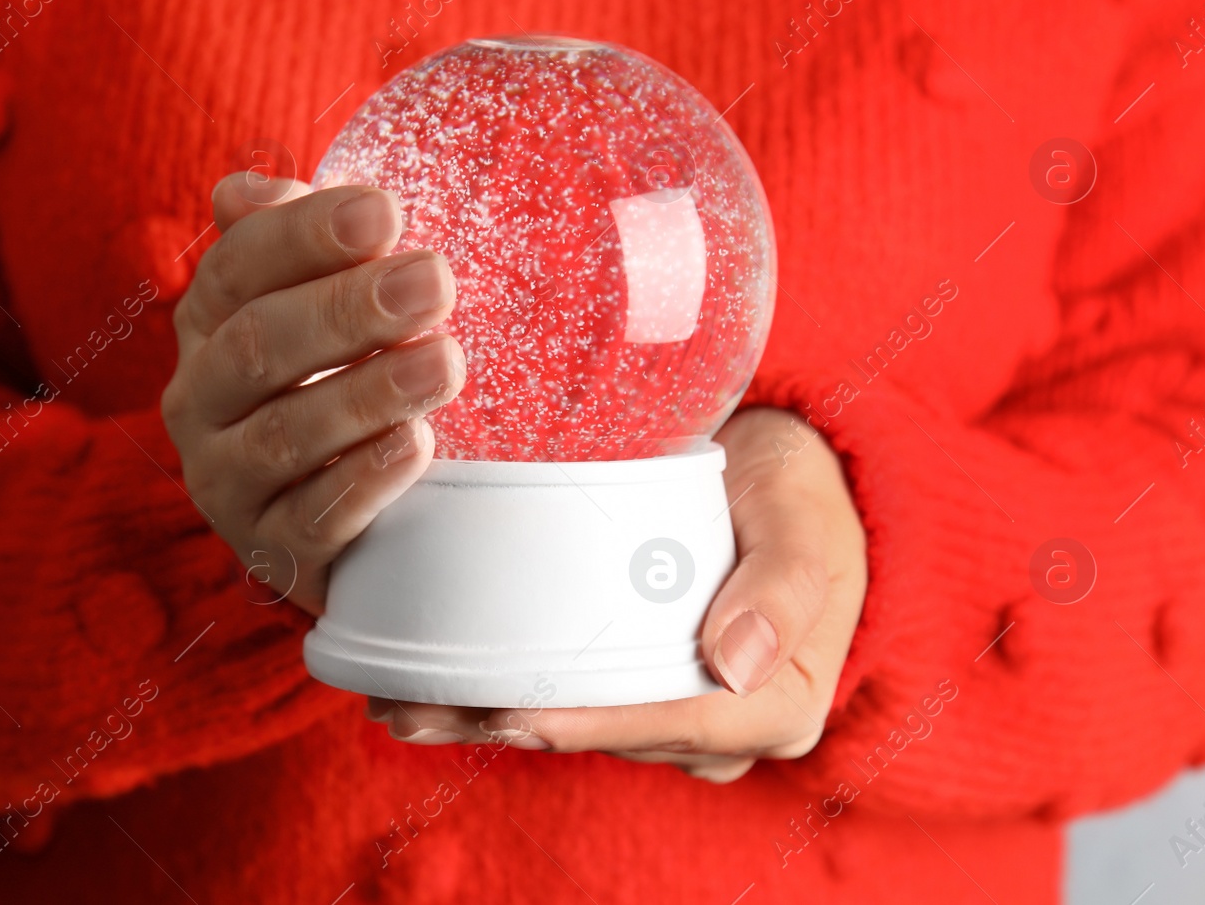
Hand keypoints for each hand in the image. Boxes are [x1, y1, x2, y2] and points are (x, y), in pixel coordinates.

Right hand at [161, 173, 464, 614]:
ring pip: (284, 434)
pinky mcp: (269, 551)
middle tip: (434, 282)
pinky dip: (364, 480)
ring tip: (445, 362)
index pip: (240, 265)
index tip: (385, 213)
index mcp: (209, 324)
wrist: (347, 519)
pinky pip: (311, 519)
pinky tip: (416, 444)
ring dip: (367, 393)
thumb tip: (243, 189)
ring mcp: (227, 481)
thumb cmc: (338, 381)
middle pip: (259, 345)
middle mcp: (200, 400)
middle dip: (348, 310)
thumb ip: (294, 244)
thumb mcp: (321, 306)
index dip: (307, 235)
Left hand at [366, 406, 866, 781]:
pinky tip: (431, 681)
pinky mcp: (641, 675)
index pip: (671, 722)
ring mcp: (677, 704)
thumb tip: (733, 664)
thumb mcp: (804, 519)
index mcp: (777, 701)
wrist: (793, 474)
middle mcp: (723, 722)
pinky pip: (572, 690)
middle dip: (511, 723)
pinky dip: (504, 686)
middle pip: (607, 729)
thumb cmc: (802, 489)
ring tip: (399, 703)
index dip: (587, 722)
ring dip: (487, 713)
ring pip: (577, 718)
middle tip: (414, 708)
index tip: (508, 713)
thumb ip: (784, 585)